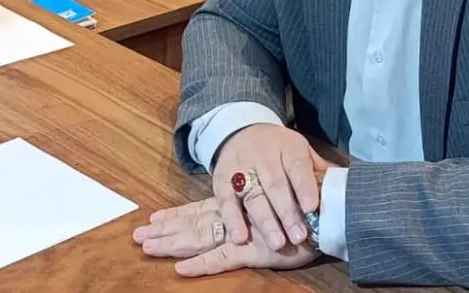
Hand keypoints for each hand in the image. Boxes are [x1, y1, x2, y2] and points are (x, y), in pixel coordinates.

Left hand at [133, 196, 318, 276]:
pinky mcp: (255, 250)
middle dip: (164, 229)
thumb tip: (245, 204)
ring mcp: (244, 232)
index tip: (152, 219)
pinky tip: (181, 271)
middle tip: (136, 235)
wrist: (333, 207)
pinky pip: (222, 259)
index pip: (200, 209)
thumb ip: (263, 201)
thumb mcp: (280, 198)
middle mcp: (237, 215)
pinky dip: (201, 265)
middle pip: (193, 222)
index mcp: (240, 204)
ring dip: (172, 243)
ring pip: (200, 236)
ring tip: (147, 247)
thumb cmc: (308, 204)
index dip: (175, 214)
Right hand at [212, 123, 327, 251]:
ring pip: (253, 195)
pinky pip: (226, 200)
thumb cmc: (280, 150)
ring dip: (265, 221)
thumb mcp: (300, 151)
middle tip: (298, 236)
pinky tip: (240, 238)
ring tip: (277, 244)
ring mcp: (241, 166)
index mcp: (288, 146)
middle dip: (287, 212)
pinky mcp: (221, 178)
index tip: (313, 208)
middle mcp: (264, 154)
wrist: (242, 130)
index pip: (297, 166)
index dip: (305, 186)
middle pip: (276, 184)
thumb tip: (344, 189)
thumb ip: (317, 170)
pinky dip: (232, 219)